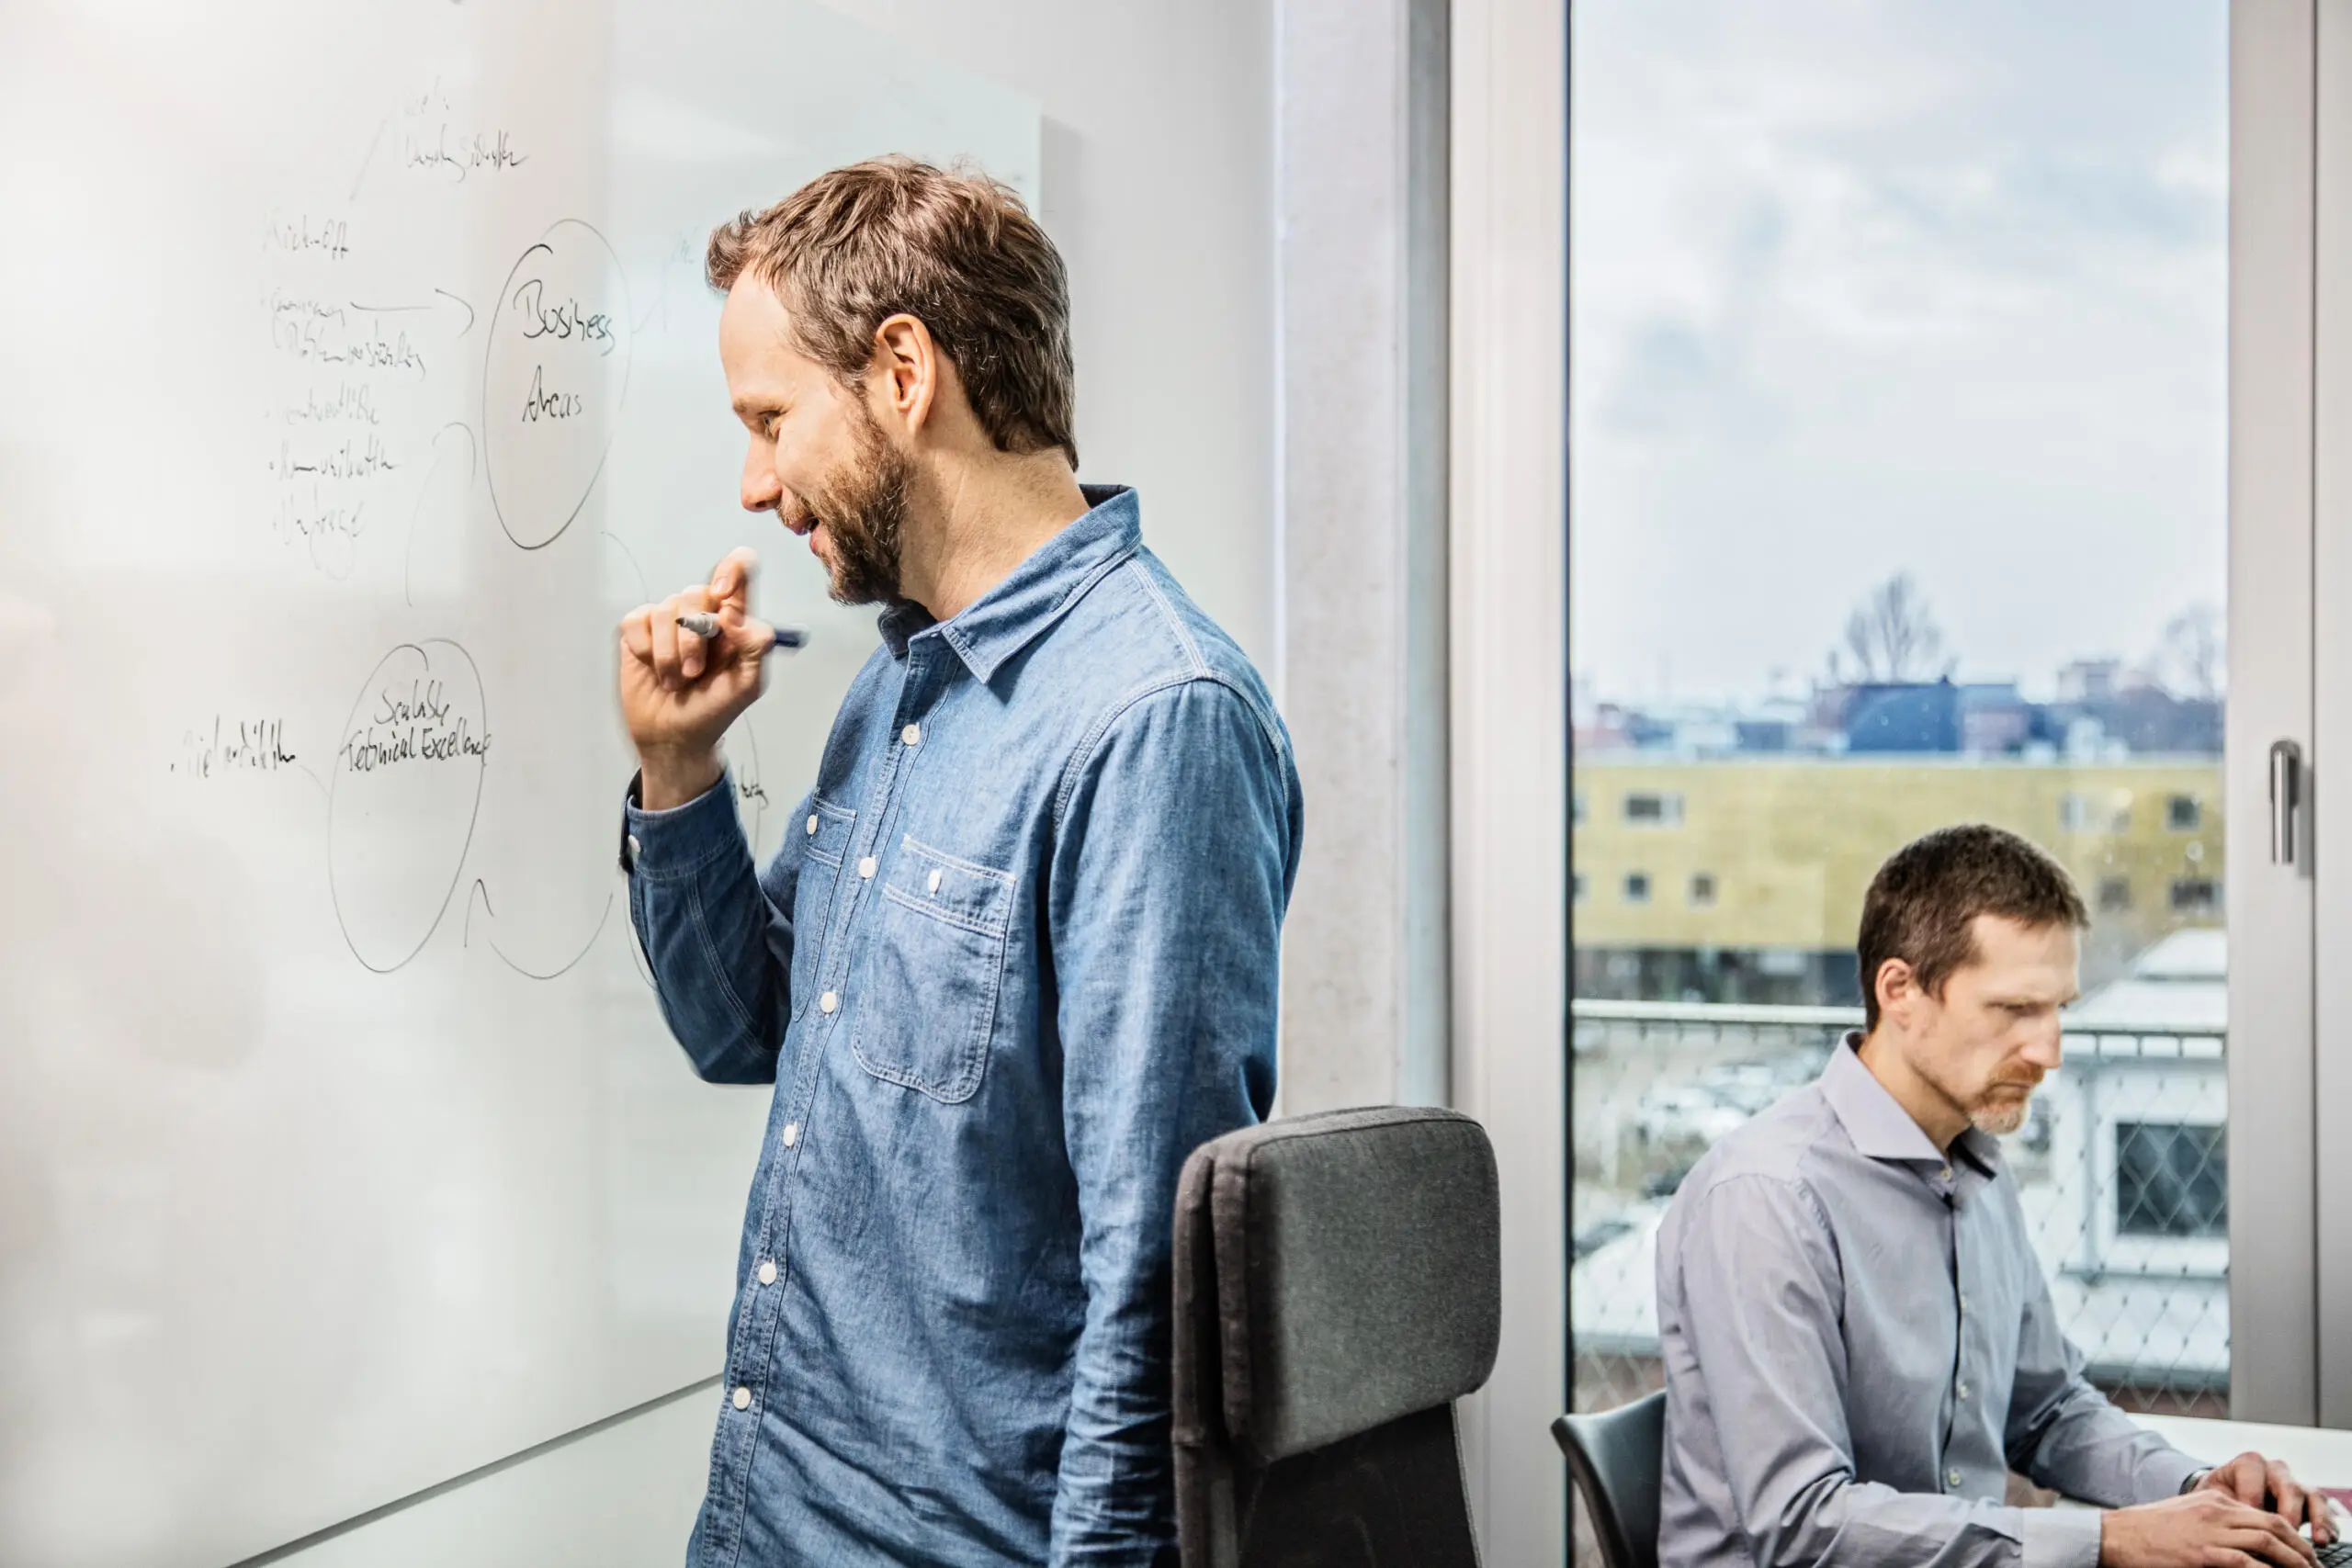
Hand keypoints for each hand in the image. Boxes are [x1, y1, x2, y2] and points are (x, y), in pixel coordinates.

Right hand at [618, 547, 773, 807]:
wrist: (675, 736)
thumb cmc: (714, 708)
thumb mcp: (748, 684)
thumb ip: (755, 645)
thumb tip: (733, 614)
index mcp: (732, 619)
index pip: (738, 571)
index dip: (732, 570)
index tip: (723, 594)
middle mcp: (700, 613)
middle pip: (695, 593)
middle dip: (693, 639)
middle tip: (695, 673)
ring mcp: (667, 620)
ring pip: (665, 611)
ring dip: (670, 654)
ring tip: (676, 680)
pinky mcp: (638, 630)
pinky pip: (637, 621)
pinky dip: (646, 650)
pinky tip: (653, 669)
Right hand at [2099, 1488, 2319, 1567]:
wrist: (2116, 1535)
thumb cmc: (2147, 1529)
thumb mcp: (2186, 1513)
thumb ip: (2213, 1518)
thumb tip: (2241, 1534)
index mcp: (2213, 1500)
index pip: (2264, 1512)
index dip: (2290, 1533)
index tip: (2301, 1551)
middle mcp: (2216, 1511)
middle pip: (2273, 1523)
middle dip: (2299, 1547)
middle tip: (2313, 1565)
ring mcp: (2210, 1531)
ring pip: (2266, 1540)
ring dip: (2292, 1561)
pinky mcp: (2202, 1554)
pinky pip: (2245, 1562)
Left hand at [2197, 1453, 2336, 1545]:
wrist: (2224, 1504)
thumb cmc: (2215, 1501)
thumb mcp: (2211, 1498)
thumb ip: (2222, 1505)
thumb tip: (2233, 1527)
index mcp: (2247, 1464)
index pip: (2252, 1470)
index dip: (2251, 1495)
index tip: (2247, 1518)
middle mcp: (2274, 1471)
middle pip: (2287, 1485)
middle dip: (2287, 1510)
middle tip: (2283, 1532)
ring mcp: (2294, 1485)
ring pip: (2311, 1495)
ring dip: (2316, 1518)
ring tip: (2316, 1540)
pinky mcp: (2308, 1503)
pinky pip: (2323, 1509)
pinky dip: (2326, 1525)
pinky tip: (2322, 1540)